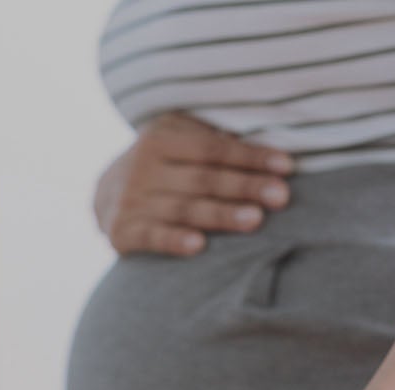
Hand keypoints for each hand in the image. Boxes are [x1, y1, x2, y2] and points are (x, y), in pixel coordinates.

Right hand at [94, 113, 293, 256]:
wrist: (107, 194)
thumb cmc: (165, 166)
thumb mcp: (179, 140)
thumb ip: (212, 140)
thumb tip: (273, 144)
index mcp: (160, 138)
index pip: (212, 148)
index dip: (250, 157)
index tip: (287, 166)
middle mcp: (142, 167)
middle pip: (203, 179)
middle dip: (245, 187)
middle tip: (281, 197)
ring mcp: (130, 201)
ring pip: (184, 209)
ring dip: (221, 215)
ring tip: (255, 220)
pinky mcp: (122, 232)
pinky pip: (152, 237)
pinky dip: (175, 240)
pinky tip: (199, 245)